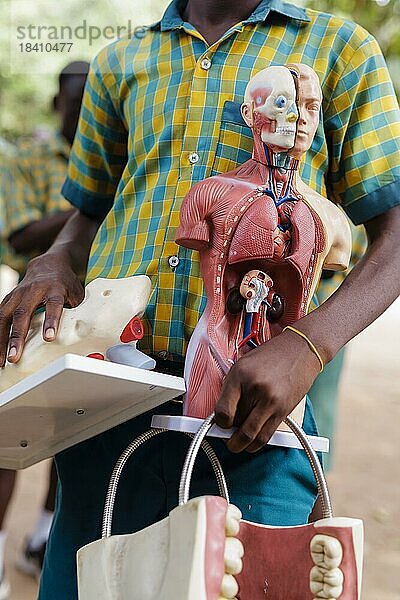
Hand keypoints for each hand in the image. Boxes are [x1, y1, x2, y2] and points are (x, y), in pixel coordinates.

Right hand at [0, 253, 83, 365]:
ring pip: (5, 316)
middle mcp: (33, 290)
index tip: (48, 338)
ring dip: (1, 339)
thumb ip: (77, 311)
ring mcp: (18, 293)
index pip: (53, 305)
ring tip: (1, 360)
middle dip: (17, 337)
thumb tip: (83, 334)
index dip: (51, 321)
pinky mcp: (8, 298)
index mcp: (55, 288)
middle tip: (14, 357)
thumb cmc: (64, 283)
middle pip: (23, 313)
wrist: (48, 265)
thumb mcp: (76, 293)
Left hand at [214, 329, 321, 452]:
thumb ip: (231, 390)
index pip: (223, 412)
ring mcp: (271, 401)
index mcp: (240, 375)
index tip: (220, 424)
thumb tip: (222, 416)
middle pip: (236, 425)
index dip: (218, 423)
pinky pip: (266, 436)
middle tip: (227, 435)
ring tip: (238, 442)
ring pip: (251, 436)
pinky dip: (256, 443)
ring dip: (242, 444)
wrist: (300, 350)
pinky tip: (252, 440)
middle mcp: (255, 389)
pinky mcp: (283, 411)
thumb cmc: (270, 357)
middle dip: (229, 434)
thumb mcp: (242, 365)